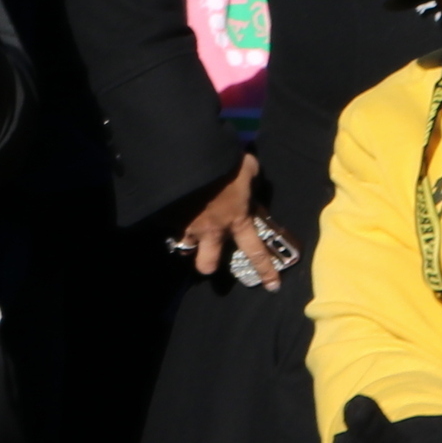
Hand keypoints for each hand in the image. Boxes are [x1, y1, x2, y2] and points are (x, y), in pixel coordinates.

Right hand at [171, 156, 285, 290]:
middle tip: (209, 252)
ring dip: (187, 238)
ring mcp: (188, 226)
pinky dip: (172, 217)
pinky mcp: (168, 217)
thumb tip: (250, 179)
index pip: (255, 251)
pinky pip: (169, 224)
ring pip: (184, 245)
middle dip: (207, 264)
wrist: (189, 156)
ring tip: (187, 224)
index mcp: (236, 220)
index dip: (266, 270)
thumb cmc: (224, 162)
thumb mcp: (247, 168)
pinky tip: (173, 205)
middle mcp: (212, 231)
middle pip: (207, 264)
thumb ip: (250, 179)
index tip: (273, 287)